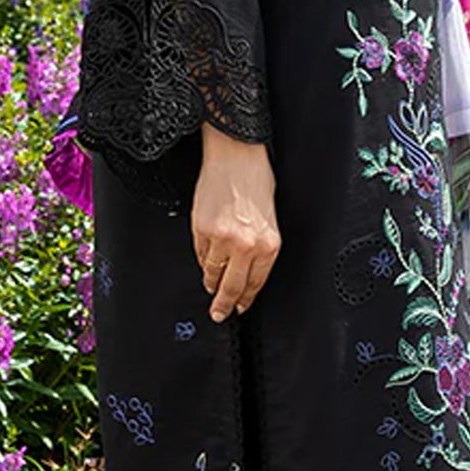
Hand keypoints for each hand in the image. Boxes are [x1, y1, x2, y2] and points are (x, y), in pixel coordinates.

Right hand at [193, 126, 280, 320]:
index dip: (245, 300)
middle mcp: (247, 246)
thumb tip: (244, 272)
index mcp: (269, 245)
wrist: (236, 156)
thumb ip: (259, 247)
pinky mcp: (202, 230)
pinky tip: (205, 258)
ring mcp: (222, 240)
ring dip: (210, 281)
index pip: (255, 284)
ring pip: (212, 272)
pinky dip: (201, 258)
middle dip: (224, 305)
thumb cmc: (256, 181)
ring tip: (210, 286)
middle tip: (219, 314)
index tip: (238, 308)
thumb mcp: (269, 219)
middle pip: (232, 287)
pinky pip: (199, 254)